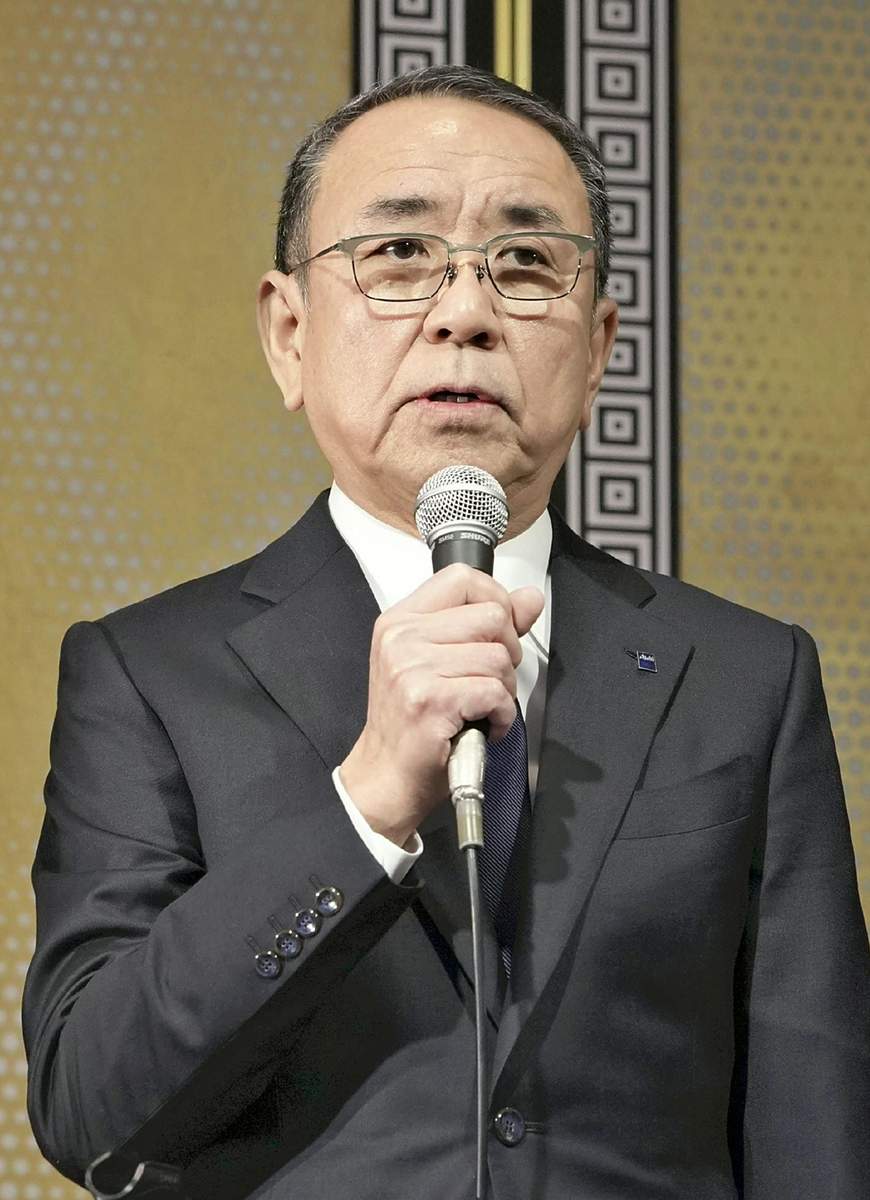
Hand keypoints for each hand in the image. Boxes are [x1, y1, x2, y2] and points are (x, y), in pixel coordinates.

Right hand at [340, 563, 544, 846]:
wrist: (385, 778)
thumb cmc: (411, 724)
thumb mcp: (440, 662)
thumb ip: (485, 625)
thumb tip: (530, 598)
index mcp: (401, 621)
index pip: (463, 578)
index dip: (496, 599)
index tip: (498, 632)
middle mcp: (402, 638)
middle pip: (491, 616)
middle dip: (507, 652)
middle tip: (489, 680)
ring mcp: (412, 668)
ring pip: (498, 657)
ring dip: (503, 689)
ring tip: (480, 708)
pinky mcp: (430, 700)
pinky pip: (495, 692)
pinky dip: (501, 716)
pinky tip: (483, 725)